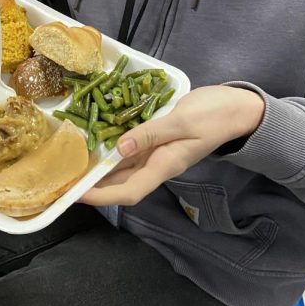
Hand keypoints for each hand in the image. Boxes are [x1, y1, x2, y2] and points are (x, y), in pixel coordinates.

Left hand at [79, 86, 264, 206]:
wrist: (239, 109)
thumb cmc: (214, 114)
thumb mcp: (181, 121)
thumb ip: (150, 135)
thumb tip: (119, 150)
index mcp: (165, 165)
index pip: (128, 191)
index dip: (100, 196)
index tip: (76, 194)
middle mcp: (159, 164)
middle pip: (121, 184)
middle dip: (94, 187)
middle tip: (65, 181)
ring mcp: (159, 153)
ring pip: (125, 169)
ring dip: (101, 171)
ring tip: (74, 167)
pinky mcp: (159, 140)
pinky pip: (132, 152)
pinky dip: (113, 152)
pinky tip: (98, 145)